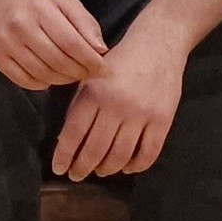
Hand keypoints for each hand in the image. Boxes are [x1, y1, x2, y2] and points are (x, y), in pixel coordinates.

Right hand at [0, 0, 109, 91]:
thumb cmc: (35, 1)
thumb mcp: (64, 2)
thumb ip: (85, 23)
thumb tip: (100, 51)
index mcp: (41, 8)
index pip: (72, 43)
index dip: (91, 61)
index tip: (104, 70)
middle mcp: (20, 25)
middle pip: (58, 61)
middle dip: (79, 72)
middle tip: (89, 74)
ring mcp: (6, 42)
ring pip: (42, 74)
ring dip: (63, 80)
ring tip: (71, 74)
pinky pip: (25, 81)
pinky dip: (42, 84)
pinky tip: (49, 75)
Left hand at [53, 28, 183, 178]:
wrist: (157, 45)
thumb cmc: (119, 61)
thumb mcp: (90, 77)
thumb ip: (80, 105)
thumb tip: (66, 141)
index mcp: (94, 93)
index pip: (74, 133)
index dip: (65, 155)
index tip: (59, 168)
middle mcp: (116, 106)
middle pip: (96, 148)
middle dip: (83, 167)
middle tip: (76, 176)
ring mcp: (141, 114)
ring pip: (120, 155)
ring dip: (107, 168)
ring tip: (100, 171)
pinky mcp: (162, 120)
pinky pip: (148, 153)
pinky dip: (136, 165)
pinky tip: (127, 168)